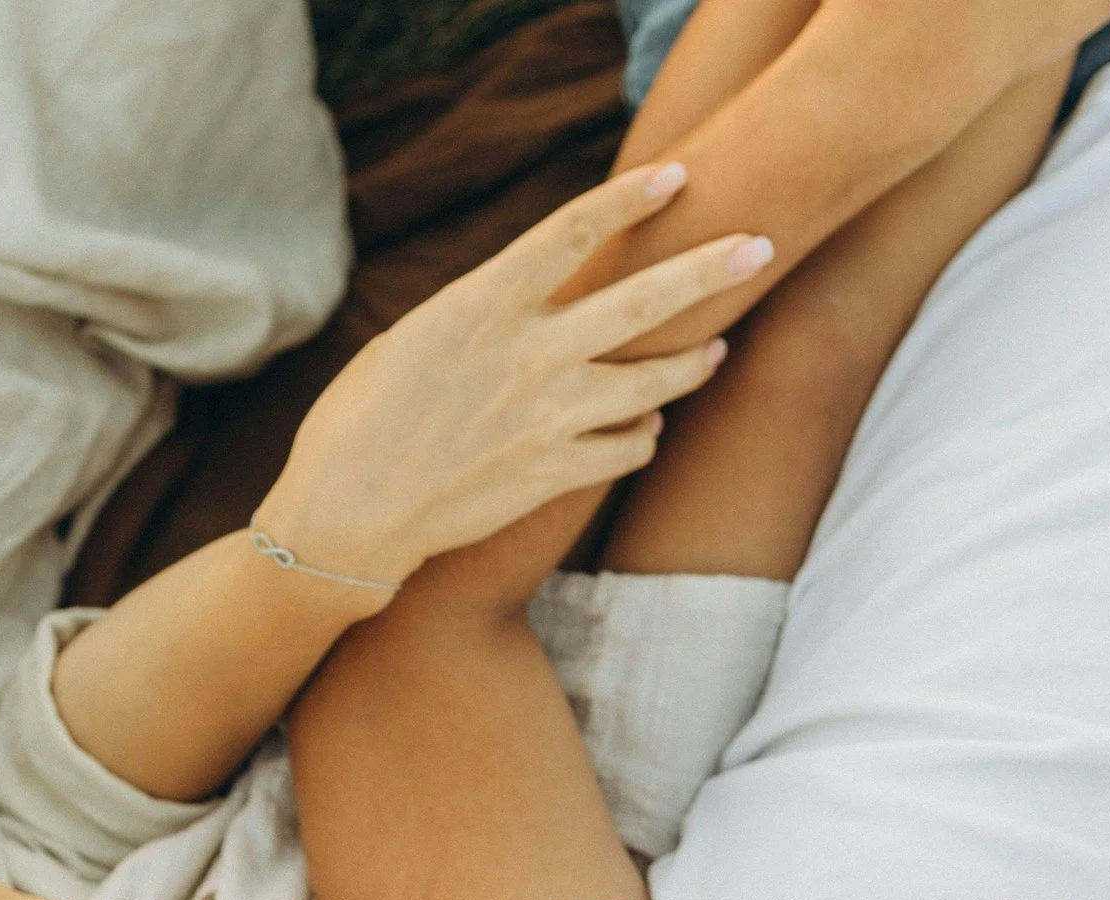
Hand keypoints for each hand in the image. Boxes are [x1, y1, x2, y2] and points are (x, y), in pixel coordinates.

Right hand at [252, 162, 769, 586]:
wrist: (349, 514)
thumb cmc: (364, 418)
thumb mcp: (416, 337)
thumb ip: (487, 310)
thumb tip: (536, 291)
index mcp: (483, 306)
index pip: (574, 232)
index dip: (630, 198)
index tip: (678, 176)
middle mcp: (527, 357)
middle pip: (644, 302)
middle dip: (710, 270)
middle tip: (760, 247)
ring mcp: (546, 420)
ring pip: (653, 383)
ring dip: (692, 364)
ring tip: (714, 352)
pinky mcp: (551, 476)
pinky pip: (628, 448)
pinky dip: (644, 434)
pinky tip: (645, 427)